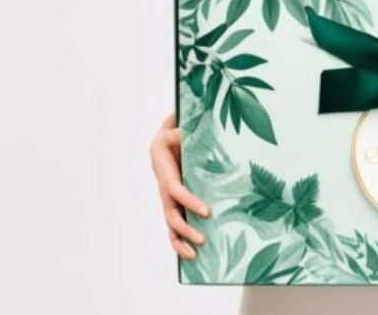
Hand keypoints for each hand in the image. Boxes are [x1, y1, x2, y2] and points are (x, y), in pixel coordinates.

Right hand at [151, 113, 210, 259]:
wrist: (176, 125)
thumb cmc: (184, 121)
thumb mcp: (186, 122)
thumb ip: (194, 128)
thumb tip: (217, 124)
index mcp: (160, 158)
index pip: (173, 187)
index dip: (189, 200)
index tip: (207, 211)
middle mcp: (161, 178)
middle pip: (169, 210)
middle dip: (184, 227)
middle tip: (202, 239)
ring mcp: (166, 191)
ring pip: (169, 220)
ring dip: (180, 238)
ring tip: (194, 255)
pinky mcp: (174, 198)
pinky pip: (173, 222)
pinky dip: (179, 238)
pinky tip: (189, 254)